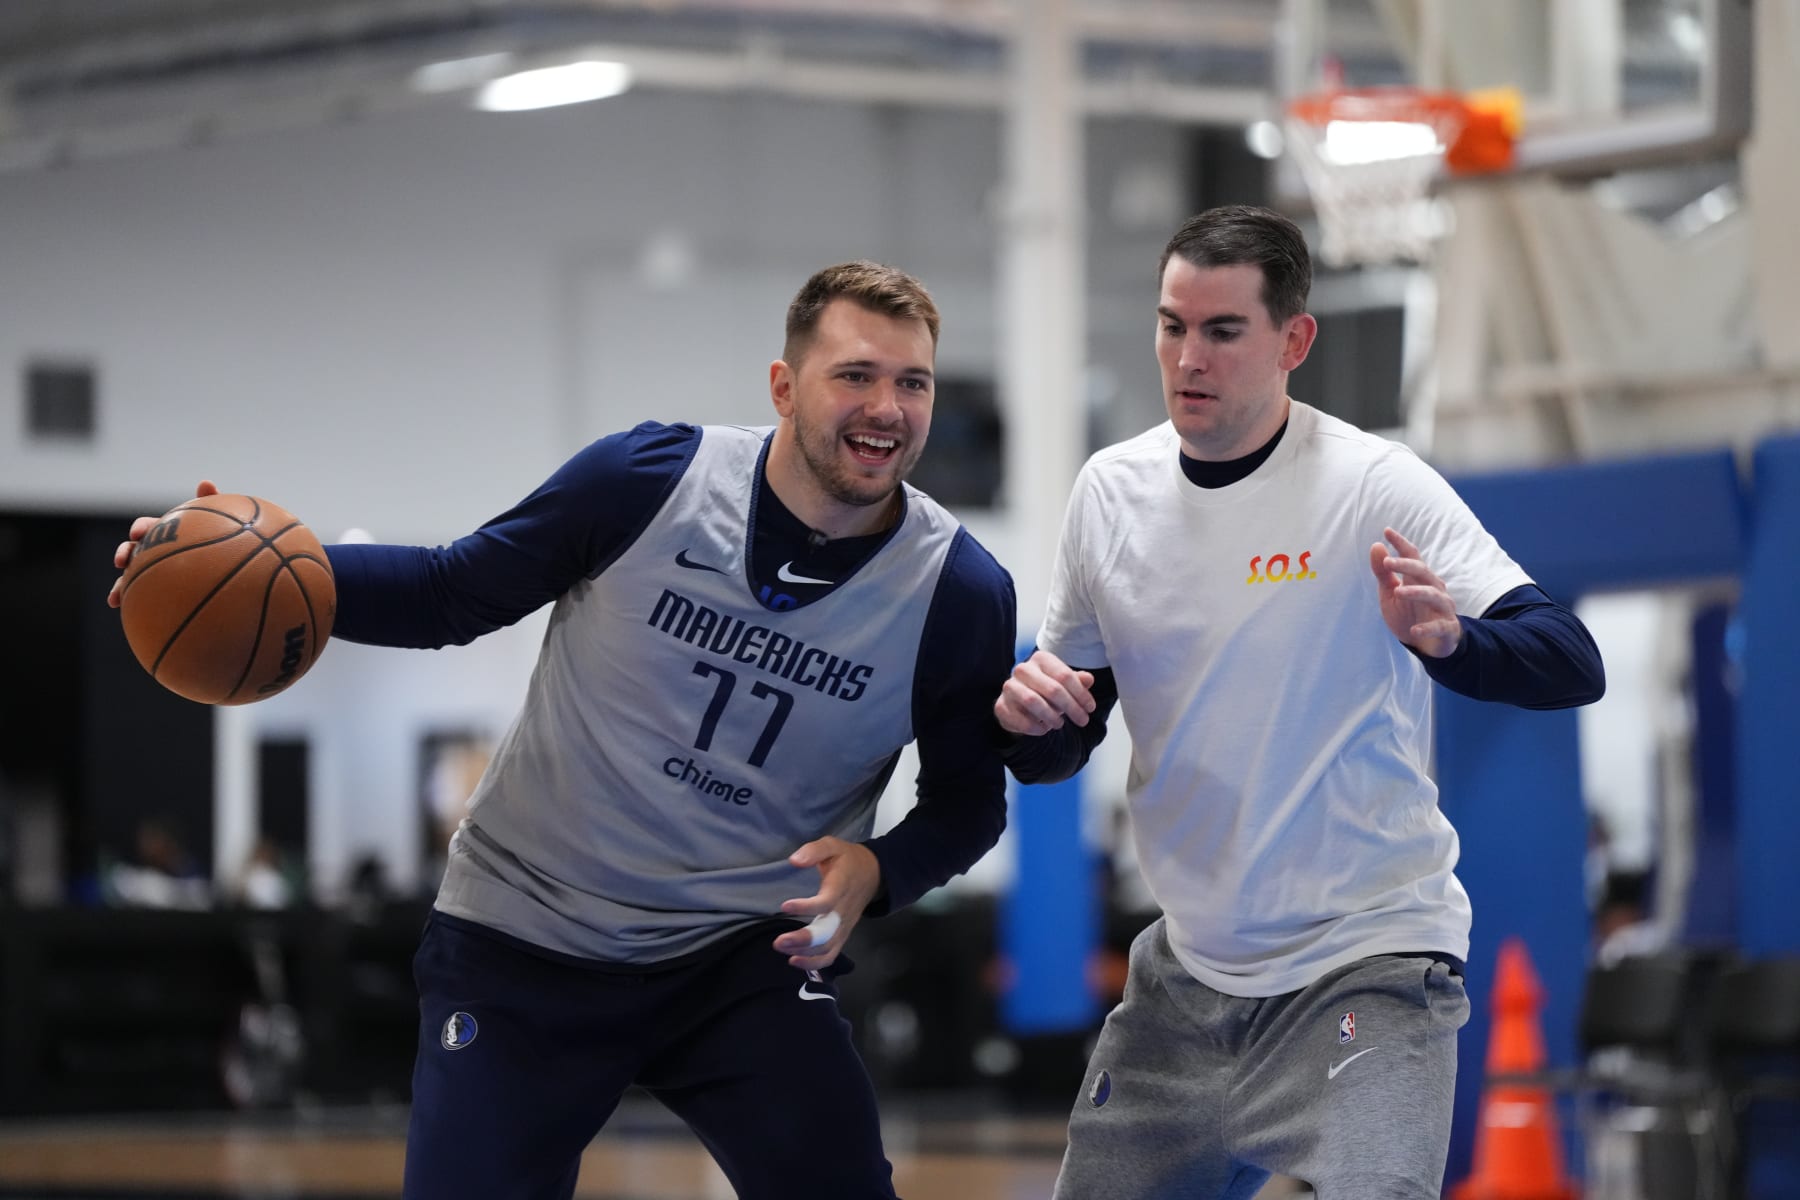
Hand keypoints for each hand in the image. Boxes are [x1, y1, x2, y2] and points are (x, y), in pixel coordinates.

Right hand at [107, 480, 219, 608]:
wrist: (234, 571)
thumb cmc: (228, 542)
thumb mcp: (224, 524)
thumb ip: (213, 505)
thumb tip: (205, 482)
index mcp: (168, 533)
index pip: (149, 526)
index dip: (141, 528)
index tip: (139, 533)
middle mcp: (158, 551)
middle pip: (134, 550)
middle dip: (124, 554)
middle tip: (122, 562)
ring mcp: (157, 572)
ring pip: (133, 577)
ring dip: (120, 585)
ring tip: (115, 597)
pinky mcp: (160, 593)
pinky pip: (145, 599)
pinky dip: (134, 605)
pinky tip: (129, 615)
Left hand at [772, 836, 880, 970]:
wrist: (874, 874)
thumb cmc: (848, 860)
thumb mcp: (832, 845)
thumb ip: (814, 850)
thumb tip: (794, 860)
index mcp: (841, 887)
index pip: (826, 902)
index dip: (806, 907)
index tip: (785, 905)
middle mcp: (844, 911)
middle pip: (827, 933)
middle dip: (803, 940)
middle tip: (779, 941)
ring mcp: (845, 925)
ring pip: (828, 947)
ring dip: (805, 953)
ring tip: (782, 948)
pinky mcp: (843, 934)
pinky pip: (831, 954)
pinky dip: (814, 963)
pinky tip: (794, 961)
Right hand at [994, 648, 1095, 734]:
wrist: (1018, 703)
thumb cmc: (1046, 691)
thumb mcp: (1064, 684)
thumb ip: (1077, 681)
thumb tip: (1089, 679)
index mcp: (1041, 659)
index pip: (1065, 675)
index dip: (1081, 694)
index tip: (1090, 708)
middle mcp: (1022, 669)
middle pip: (1052, 689)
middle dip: (1071, 707)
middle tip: (1083, 721)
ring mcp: (1009, 687)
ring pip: (1033, 702)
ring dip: (1052, 717)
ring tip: (1060, 725)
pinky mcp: (1001, 706)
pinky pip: (1021, 720)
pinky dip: (1036, 728)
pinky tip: (1044, 729)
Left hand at [1369, 527, 1461, 657]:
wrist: (1426, 645)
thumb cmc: (1408, 615)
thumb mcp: (1390, 594)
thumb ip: (1383, 573)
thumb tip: (1376, 546)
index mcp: (1418, 579)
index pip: (1412, 556)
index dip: (1401, 543)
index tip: (1387, 531)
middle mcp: (1433, 588)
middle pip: (1422, 571)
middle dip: (1406, 565)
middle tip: (1388, 562)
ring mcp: (1442, 608)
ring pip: (1433, 594)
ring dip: (1416, 592)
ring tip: (1398, 592)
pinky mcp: (1447, 628)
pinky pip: (1440, 626)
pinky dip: (1427, 628)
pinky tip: (1414, 631)